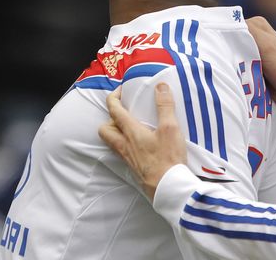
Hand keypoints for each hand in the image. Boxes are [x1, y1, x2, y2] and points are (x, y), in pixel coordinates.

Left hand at [99, 83, 186, 198]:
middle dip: (109, 118)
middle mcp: (125, 145)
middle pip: (105, 129)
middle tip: (123, 113)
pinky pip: (122, 153)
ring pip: (112, 142)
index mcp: (131, 132)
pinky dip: (125, 145)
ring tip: (131, 127)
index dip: (114, 97)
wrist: (168, 188)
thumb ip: (165, 106)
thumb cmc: (168, 158)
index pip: (114, 110)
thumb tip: (160, 86)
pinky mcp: (133, 168)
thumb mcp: (170, 128)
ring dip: (116, 132)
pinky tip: (139, 145)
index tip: (121, 90)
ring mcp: (127, 158)